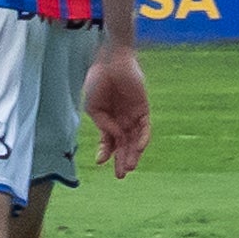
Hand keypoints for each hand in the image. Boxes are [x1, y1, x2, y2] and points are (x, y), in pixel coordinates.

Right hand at [80, 48, 149, 177]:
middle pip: (124, 145)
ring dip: (132, 154)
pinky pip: (145, 128)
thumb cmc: (98, 81)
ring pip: (135, 140)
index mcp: (107, 120)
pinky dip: (142, 139)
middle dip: (122, 160)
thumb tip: (114, 137)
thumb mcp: (93, 108)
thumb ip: (103, 125)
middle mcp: (121, 120)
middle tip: (121, 176)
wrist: (110, 61)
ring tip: (130, 167)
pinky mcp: (143, 109)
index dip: (105, 152)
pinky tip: (137, 148)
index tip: (100, 161)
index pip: (109, 142)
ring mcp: (133, 116)